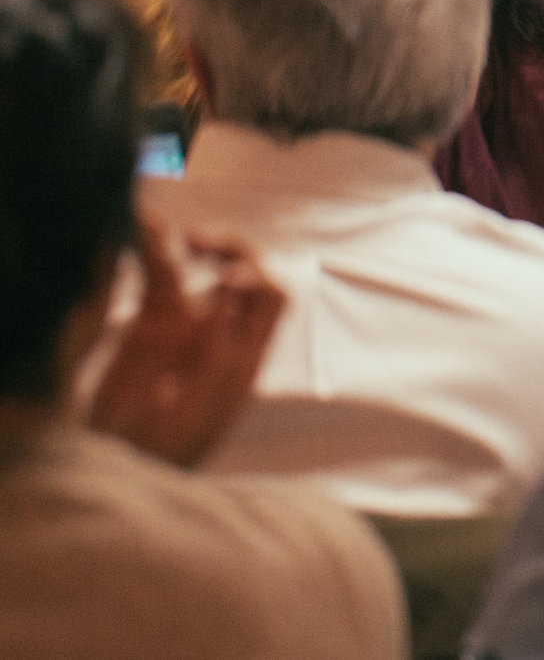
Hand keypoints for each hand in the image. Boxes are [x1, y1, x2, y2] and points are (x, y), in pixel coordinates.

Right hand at [86, 219, 284, 467]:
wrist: (116, 478)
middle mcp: (222, 332)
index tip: (219, 276)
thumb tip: (224, 295)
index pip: (270, 297)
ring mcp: (186, 325)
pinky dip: (153, 244)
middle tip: (194, 240)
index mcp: (244, 355)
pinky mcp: (149, 323)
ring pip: (204, 267)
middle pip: (248, 272)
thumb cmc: (164, 455)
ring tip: (168, 232)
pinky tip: (140, 221)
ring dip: (196, 243)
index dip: (252, 276)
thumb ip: (214, 357)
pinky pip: (158, 274)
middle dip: (231, 247)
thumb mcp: (195, 414)